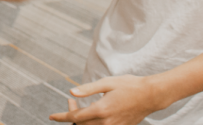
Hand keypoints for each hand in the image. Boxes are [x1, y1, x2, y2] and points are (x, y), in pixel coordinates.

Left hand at [49, 75, 165, 124]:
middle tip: (71, 102)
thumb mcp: (107, 83)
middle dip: (71, 116)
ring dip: (82, 120)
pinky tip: (94, 112)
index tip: (52, 116)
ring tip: (81, 106)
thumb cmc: (129, 85)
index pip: (75, 117)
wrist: (151, 95)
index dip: (62, 117)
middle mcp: (107, 122)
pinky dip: (93, 123)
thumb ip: (88, 89)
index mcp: (101, 110)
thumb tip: (71, 91)